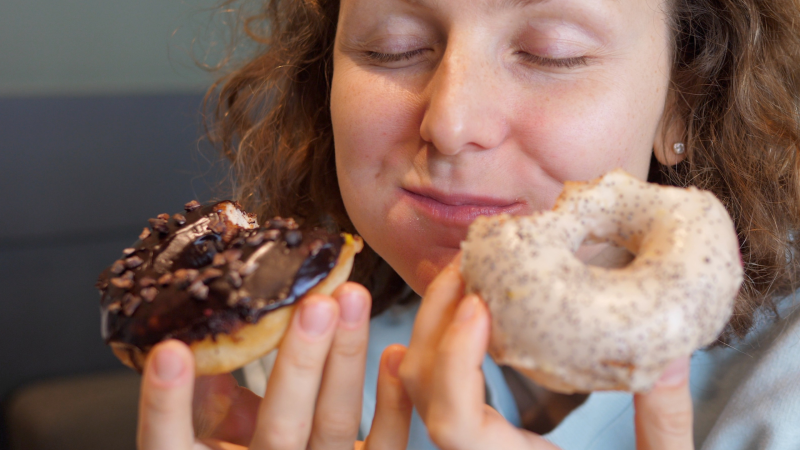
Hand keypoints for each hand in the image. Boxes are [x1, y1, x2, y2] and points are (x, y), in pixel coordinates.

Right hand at [137, 282, 411, 449]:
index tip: (170, 350)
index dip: (167, 403)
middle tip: (315, 305)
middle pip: (279, 431)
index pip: (171, 444)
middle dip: (299, 365)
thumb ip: (203, 397)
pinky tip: (393, 354)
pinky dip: (393, 403)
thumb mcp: (208, 434)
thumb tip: (197, 333)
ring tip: (351, 301)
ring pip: (334, 426)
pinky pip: (384, 446)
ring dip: (347, 360)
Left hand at [399, 259, 693, 449]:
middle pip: (422, 391)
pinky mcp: (475, 435)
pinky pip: (435, 387)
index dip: (454, 360)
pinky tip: (459, 311)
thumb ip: (663, 425)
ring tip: (466, 276)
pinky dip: (437, 345)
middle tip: (469, 266)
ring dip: (431, 326)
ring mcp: (471, 446)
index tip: (480, 305)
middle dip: (433, 321)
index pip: (452, 424)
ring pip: (419, 387)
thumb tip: (673, 356)